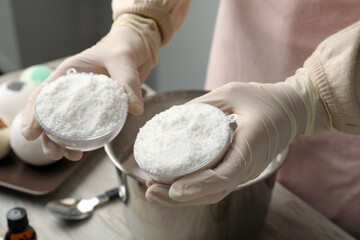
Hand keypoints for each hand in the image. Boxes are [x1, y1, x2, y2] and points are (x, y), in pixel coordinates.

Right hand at [21, 14, 160, 159]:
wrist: (137, 48)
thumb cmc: (123, 47)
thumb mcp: (124, 60)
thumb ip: (128, 82)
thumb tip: (134, 109)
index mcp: (69, 73)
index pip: (44, 94)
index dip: (34, 114)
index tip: (31, 133)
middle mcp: (73, 89)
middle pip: (52, 115)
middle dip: (48, 136)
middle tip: (56, 153)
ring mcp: (85, 100)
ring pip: (66, 124)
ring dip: (64, 142)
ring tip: (71, 156)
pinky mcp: (98, 107)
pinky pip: (86, 125)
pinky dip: (82, 139)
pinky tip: (84, 151)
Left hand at [146, 69, 330, 205]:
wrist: (291, 110)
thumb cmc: (263, 99)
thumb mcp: (231, 92)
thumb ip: (202, 105)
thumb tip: (172, 117)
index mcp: (250, 145)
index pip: (225, 175)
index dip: (198, 185)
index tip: (174, 188)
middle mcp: (248, 165)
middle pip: (213, 192)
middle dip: (180, 197)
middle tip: (150, 190)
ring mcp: (244, 171)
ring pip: (213, 193)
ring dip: (183, 197)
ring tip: (154, 190)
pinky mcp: (239, 170)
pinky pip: (215, 185)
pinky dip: (193, 188)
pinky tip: (172, 183)